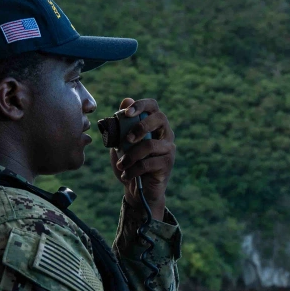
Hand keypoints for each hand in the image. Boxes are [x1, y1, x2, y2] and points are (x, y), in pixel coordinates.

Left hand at [109, 97, 175, 220]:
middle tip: (126, 139)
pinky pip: (148, 163)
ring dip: (131, 156)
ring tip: (121, 165)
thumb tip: (126, 100)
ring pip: (150, 145)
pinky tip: (126, 175)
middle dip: (141, 126)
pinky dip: (133, 169)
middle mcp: (165, 133)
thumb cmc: (130, 163)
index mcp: (153, 124)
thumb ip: (122, 124)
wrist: (138, 190)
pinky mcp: (167, 164)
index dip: (141, 105)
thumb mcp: (121, 143)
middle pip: (160, 118)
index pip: (153, 106)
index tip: (126, 113)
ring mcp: (168, 149)